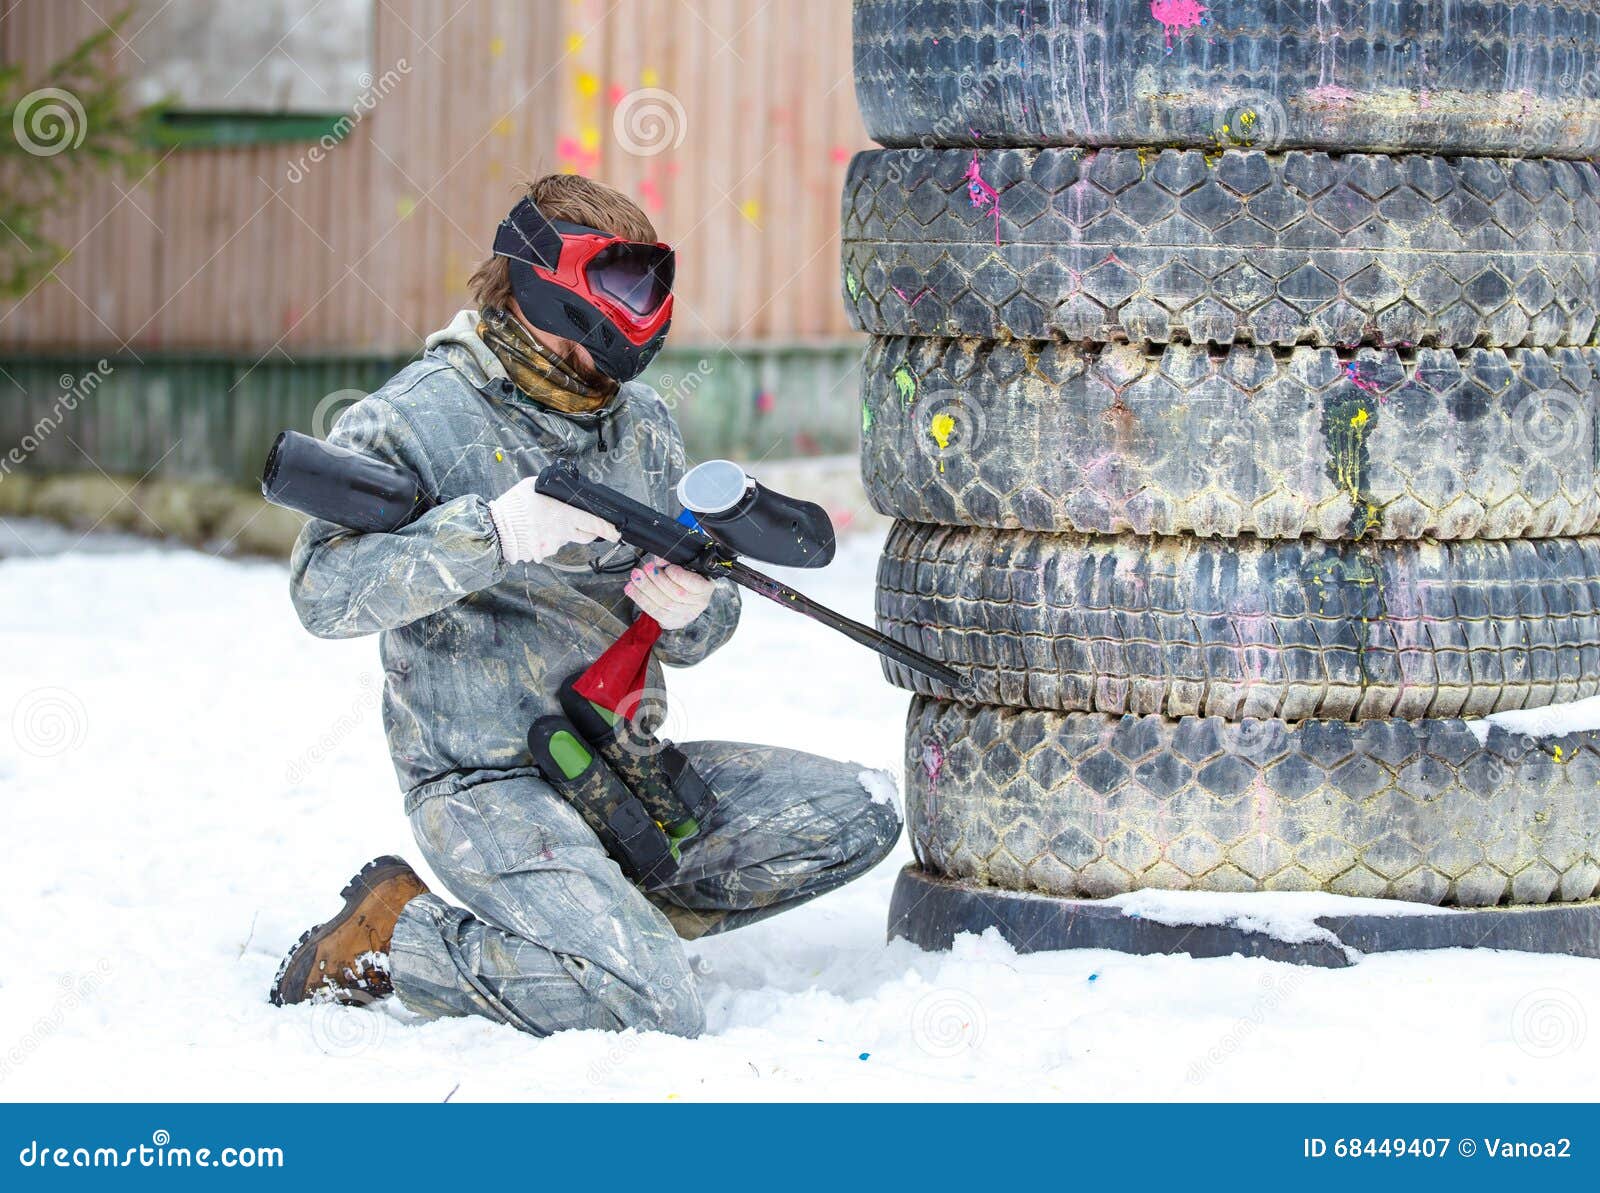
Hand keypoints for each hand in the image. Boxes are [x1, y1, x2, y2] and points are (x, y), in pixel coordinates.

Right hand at [487, 477, 618, 563]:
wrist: (495, 529)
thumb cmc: (514, 506)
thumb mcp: (534, 486)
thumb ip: (553, 490)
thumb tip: (563, 490)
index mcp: (564, 516)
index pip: (594, 524)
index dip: (608, 529)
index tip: (617, 532)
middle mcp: (562, 534)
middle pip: (586, 536)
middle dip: (591, 531)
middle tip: (586, 524)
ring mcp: (552, 546)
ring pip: (566, 539)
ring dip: (562, 532)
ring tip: (543, 521)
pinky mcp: (542, 554)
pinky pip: (550, 545)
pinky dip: (547, 538)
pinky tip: (535, 530)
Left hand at [625, 557, 713, 629]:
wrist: (687, 599)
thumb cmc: (686, 579)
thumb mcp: (684, 567)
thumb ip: (673, 562)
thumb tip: (659, 559)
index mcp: (705, 587)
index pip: (691, 582)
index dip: (676, 574)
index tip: (665, 566)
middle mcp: (698, 604)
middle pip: (675, 593)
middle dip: (656, 579)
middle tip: (644, 568)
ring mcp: (685, 615)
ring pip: (663, 603)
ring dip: (645, 588)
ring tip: (635, 577)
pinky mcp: (671, 621)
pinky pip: (654, 611)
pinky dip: (640, 599)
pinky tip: (631, 589)